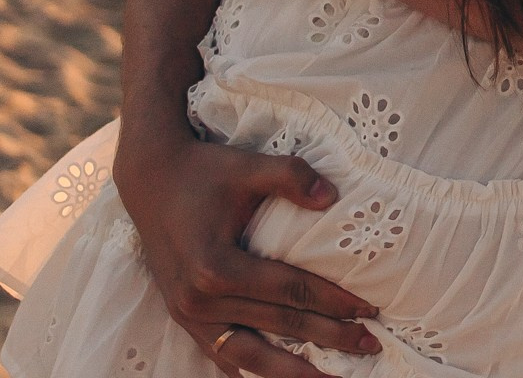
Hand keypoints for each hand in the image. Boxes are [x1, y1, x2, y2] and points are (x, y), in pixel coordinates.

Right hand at [114, 128, 378, 376]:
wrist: (152, 180)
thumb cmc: (204, 172)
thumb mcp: (248, 166)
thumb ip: (291, 176)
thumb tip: (332, 197)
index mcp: (216, 267)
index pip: (290, 292)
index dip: (333, 302)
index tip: (369, 310)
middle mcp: (200, 301)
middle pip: (278, 327)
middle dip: (328, 339)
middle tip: (370, 344)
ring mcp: (189, 316)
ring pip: (248, 357)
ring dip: (292, 371)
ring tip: (333, 377)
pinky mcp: (184, 319)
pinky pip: (223, 355)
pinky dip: (253, 369)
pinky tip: (283, 376)